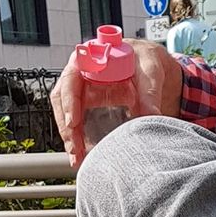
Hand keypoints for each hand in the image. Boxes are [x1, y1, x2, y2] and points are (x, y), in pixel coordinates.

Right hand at [50, 40, 184, 163]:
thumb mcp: (150, 71)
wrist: (147, 64)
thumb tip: (153, 115)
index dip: (68, 100)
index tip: (73, 122)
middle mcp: (80, 74)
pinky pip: (75, 121)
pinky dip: (77, 138)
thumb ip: (149, 92)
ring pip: (65, 112)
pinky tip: (81, 154)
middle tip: (75, 148)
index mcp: (90, 59)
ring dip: (69, 136)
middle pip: (62, 100)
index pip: (70, 78)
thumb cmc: (143, 60)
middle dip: (67, 126)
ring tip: (76, 157)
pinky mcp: (86, 104)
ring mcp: (81, 90)